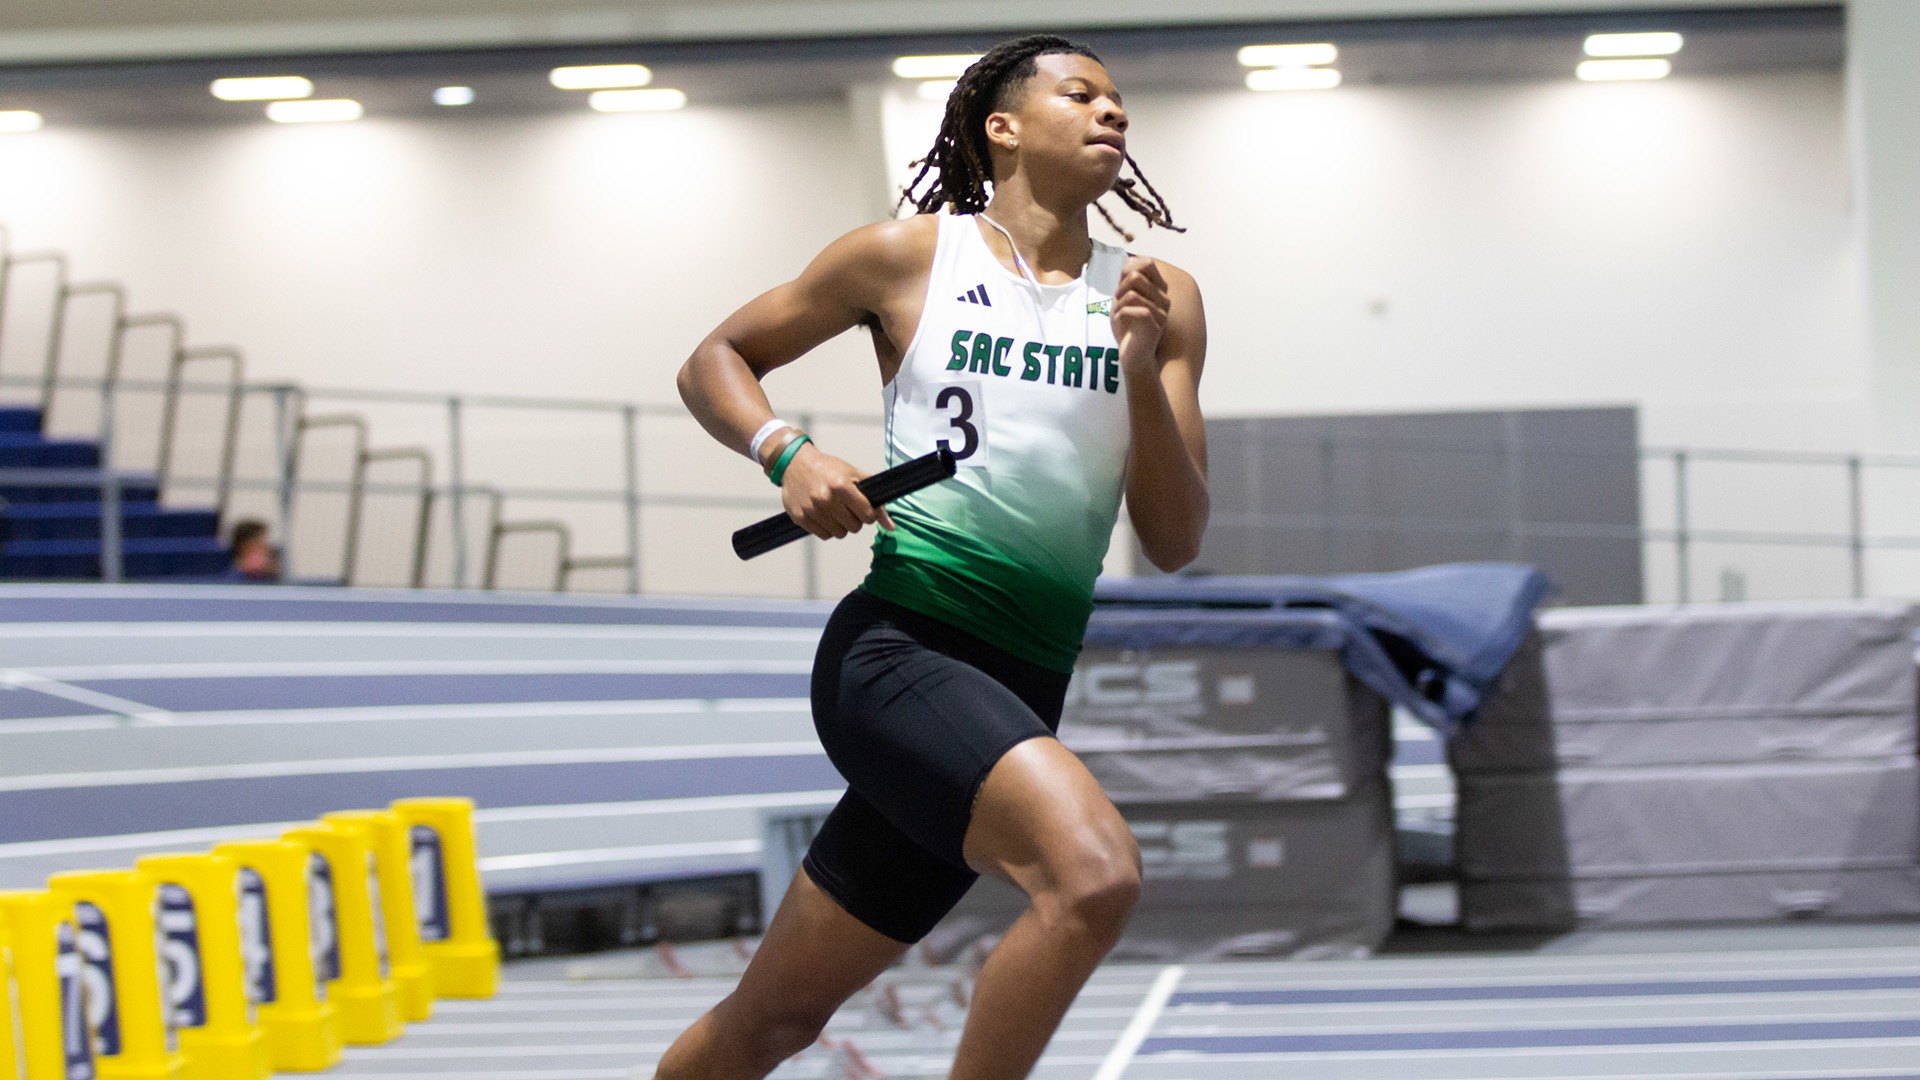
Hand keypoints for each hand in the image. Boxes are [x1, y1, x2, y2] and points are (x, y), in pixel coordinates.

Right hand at [778, 443, 896, 539]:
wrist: (795, 463)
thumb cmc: (827, 468)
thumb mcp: (854, 475)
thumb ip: (875, 500)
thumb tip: (890, 527)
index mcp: (841, 486)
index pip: (867, 515)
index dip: (869, 514)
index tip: (864, 509)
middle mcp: (826, 498)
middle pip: (854, 527)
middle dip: (855, 520)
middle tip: (848, 508)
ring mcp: (812, 509)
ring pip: (839, 534)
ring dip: (841, 526)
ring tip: (835, 511)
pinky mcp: (800, 517)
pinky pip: (824, 535)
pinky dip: (827, 529)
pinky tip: (824, 515)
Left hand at [1111, 255, 1170, 369]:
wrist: (1133, 357)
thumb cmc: (1127, 329)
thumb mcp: (1124, 300)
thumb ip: (1127, 281)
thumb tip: (1129, 259)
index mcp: (1159, 291)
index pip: (1148, 263)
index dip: (1128, 270)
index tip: (1121, 286)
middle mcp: (1164, 299)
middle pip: (1136, 276)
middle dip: (1120, 290)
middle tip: (1118, 305)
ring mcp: (1161, 312)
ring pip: (1132, 293)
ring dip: (1118, 305)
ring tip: (1119, 316)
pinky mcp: (1154, 325)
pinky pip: (1130, 308)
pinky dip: (1119, 315)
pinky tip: (1121, 324)